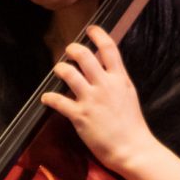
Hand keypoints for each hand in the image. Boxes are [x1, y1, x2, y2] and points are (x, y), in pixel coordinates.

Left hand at [42, 25, 153, 174]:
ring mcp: (91, 100)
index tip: (90, 29)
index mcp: (119, 79)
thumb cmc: (132, 125)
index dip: (98, 34)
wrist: (132, 149)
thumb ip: (116, 78)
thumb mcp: (128, 94)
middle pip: (84, 55)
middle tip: (69, 51)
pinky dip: (49, 98)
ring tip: (59, 70)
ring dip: (60, 68)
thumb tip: (105, 64)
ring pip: (68, 73)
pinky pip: (58, 100)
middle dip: (72, 49)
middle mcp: (105, 85)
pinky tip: (46, 98)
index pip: (109, 48)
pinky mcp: (80, 116)